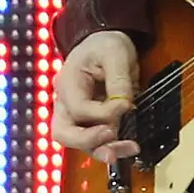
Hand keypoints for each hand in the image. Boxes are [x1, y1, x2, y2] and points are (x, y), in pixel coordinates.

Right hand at [54, 29, 139, 163]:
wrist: (103, 43)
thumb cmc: (106, 45)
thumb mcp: (116, 53)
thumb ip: (118, 80)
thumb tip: (124, 106)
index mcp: (67, 83)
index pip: (79, 108)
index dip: (104, 112)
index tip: (127, 104)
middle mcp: (64, 103)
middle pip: (64, 133)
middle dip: (88, 141)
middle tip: (111, 137)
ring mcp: (74, 114)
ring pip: (79, 142)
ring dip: (103, 149)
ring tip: (130, 149)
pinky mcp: (88, 121)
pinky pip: (94, 140)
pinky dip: (110, 146)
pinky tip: (129, 147)